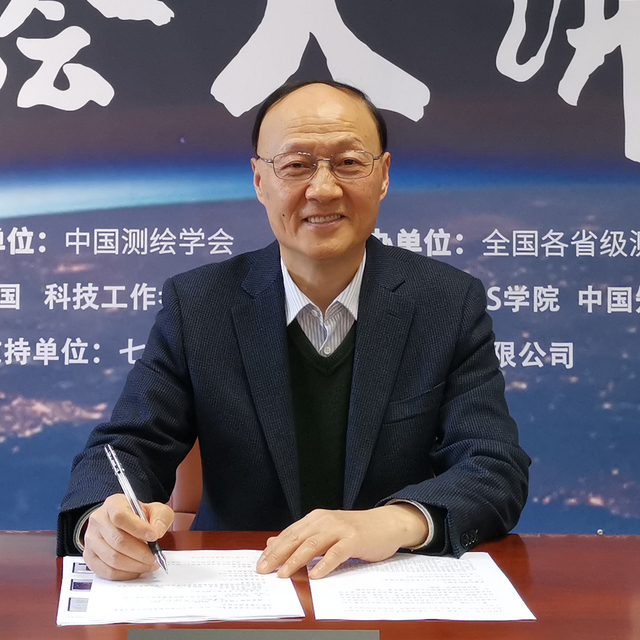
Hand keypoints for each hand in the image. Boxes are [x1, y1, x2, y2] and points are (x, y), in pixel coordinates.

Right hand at [82, 493, 173, 579]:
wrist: (124, 523)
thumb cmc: (139, 516)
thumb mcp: (155, 509)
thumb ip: (161, 517)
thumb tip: (157, 531)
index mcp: (113, 504)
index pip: (121, 517)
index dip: (138, 529)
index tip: (155, 536)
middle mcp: (98, 520)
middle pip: (118, 541)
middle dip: (141, 553)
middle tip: (155, 557)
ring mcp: (91, 540)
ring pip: (112, 559)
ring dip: (135, 565)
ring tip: (149, 564)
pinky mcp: (89, 557)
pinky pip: (107, 571)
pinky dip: (125, 574)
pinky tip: (136, 570)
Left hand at [256, 504, 428, 579]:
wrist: (386, 523)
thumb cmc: (355, 530)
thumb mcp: (326, 530)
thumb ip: (301, 537)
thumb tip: (273, 542)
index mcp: (316, 518)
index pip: (290, 533)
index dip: (274, 548)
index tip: (260, 563)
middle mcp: (326, 520)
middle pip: (297, 538)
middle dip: (279, 555)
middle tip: (265, 570)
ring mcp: (340, 529)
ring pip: (313, 544)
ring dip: (296, 560)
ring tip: (284, 573)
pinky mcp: (355, 539)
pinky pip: (337, 552)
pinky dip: (324, 564)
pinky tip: (315, 574)